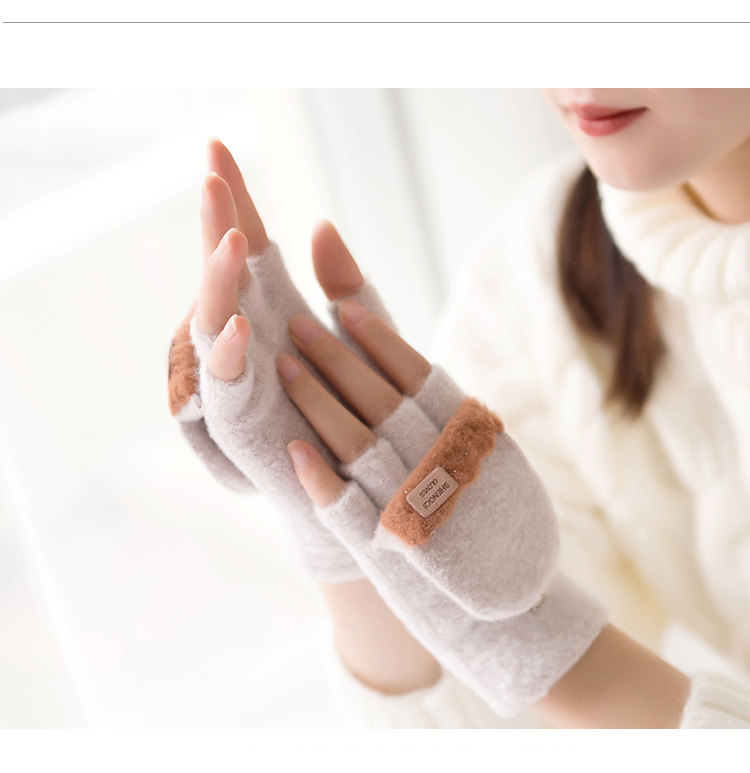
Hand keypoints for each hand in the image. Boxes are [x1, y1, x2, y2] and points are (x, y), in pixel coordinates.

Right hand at [167, 139, 393, 581]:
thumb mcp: (364, 336)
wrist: (358, 482)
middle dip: (217, 223)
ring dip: (220, 282)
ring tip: (237, 238)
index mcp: (272, 308)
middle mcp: (245, 335)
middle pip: (222, 270)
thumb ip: (345, 284)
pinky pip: (227, 385)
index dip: (234, 197)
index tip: (219, 145)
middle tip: (213, 174)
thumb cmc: (364, 408)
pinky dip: (232, 357)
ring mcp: (237, 375)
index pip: (246, 243)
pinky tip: (244, 328)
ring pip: (214, 320)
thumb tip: (319, 225)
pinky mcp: (240, 419)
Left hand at [267, 303, 607, 716]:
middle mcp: (446, 466)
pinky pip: (352, 509)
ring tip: (284, 368)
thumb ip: (466, 426)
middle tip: (296, 324)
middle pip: (380, 399)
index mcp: (475, 440)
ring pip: (359, 443)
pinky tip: (294, 450)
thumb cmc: (511, 534)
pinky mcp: (396, 552)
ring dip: (318, 404)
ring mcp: (418, 508)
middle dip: (336, 358)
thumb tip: (427, 381)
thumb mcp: (503, 467)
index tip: (346, 308)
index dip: (380, 341)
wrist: (524, 613)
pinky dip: (322, 480)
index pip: (418, 375)